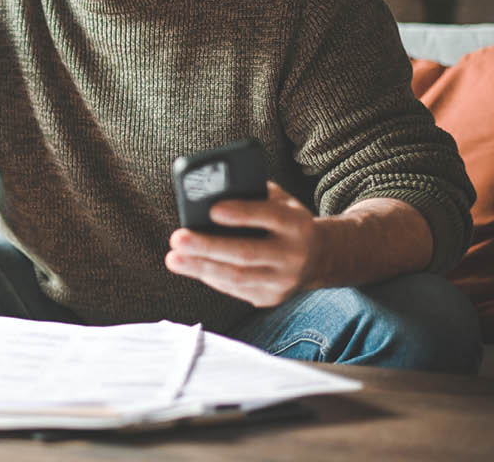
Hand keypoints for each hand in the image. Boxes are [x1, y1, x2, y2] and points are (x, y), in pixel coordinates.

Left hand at [166, 182, 323, 306]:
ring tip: (174, 258)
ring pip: (237, 277)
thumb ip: (253, 195)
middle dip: (208, 247)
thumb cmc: (287, 220)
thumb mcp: (281, 201)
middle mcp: (293, 255)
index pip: (270, 216)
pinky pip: (235, 289)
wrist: (320, 257)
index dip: (241, 213)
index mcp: (297, 224)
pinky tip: (193, 266)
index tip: (212, 209)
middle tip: (177, 239)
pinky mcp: (270, 298)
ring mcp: (283, 281)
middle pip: (246, 253)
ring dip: (200, 268)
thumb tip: (210, 194)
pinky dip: (211, 277)